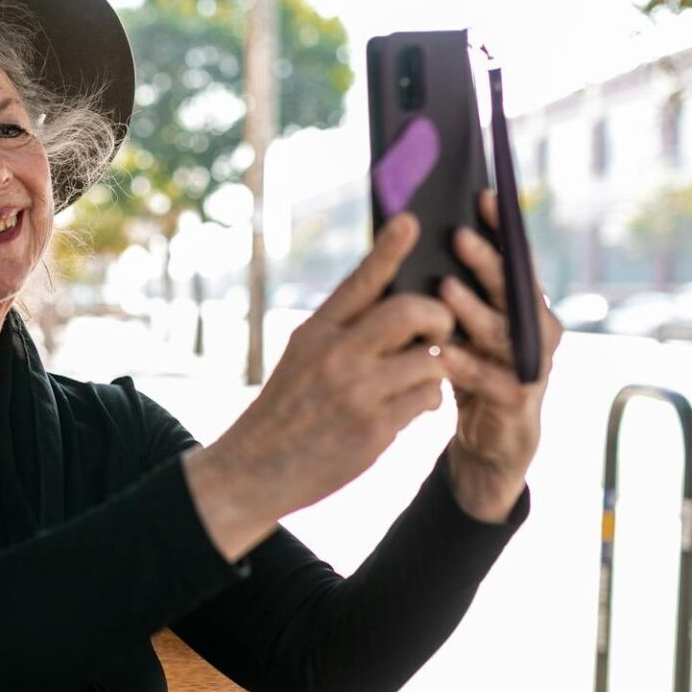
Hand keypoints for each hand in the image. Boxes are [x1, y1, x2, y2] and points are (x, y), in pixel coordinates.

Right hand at [184, 213, 454, 560]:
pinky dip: (426, 401)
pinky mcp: (374, 430)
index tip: (411, 220)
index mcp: (315, 332)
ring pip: (430, 359)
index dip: (389, 249)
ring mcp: (357, 393)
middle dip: (439, 316)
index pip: (360, 281)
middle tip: (438, 329)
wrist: (252, 470)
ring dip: (436, 366)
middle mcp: (336, 355)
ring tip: (420, 377)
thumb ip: (342, 332)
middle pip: (412, 311)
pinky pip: (427, 400)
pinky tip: (409, 408)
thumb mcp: (300, 359)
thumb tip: (399, 306)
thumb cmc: (284, 411)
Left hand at [436, 190, 563, 521]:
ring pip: (506, 332)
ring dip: (475, 309)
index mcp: (522, 310)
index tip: (482, 197)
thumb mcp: (461, 331)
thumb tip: (416, 238)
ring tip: (444, 289)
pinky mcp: (518, 405)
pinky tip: (444, 352)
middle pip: (514, 290)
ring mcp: (531, 369)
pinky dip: (467, 365)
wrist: (488, 449)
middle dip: (487, 262)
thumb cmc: (470, 376)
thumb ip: (451, 294)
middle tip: (458, 236)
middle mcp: (534, 334)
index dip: (503, 230)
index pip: (515, 261)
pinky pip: (492, 380)